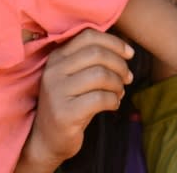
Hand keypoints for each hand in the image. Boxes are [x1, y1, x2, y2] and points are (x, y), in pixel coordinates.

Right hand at [15, 29, 133, 172]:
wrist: (47, 140)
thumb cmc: (71, 103)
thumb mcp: (76, 76)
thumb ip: (93, 59)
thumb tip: (127, 50)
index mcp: (57, 57)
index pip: (88, 36)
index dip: (114, 42)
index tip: (129, 53)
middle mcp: (53, 71)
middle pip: (97, 54)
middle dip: (120, 64)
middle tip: (128, 78)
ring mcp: (56, 92)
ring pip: (100, 75)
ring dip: (118, 84)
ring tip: (119, 92)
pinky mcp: (64, 113)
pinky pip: (100, 99)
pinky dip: (113, 100)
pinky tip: (113, 105)